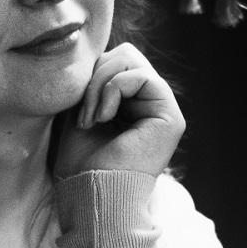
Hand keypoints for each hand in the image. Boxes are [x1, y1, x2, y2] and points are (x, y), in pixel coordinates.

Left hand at [52, 43, 184, 179]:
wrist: (90, 195)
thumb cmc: (80, 164)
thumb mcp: (79, 110)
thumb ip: (91, 82)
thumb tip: (91, 51)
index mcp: (133, 104)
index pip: (115, 60)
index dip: (91, 74)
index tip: (75, 110)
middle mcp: (151, 105)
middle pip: (124, 54)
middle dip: (95, 75)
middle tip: (83, 113)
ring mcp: (164, 110)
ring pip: (130, 59)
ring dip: (101, 84)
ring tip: (91, 117)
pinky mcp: (171, 117)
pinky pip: (142, 76)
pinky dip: (114, 89)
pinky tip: (104, 117)